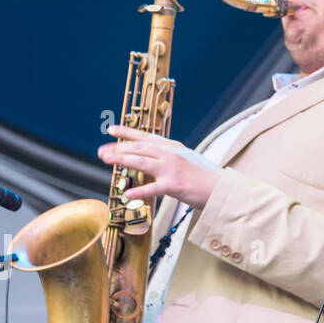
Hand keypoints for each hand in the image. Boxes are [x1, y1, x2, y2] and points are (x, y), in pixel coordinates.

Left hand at [97, 125, 221, 208]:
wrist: (222, 188)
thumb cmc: (206, 176)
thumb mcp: (188, 159)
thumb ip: (171, 157)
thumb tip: (153, 158)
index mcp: (174, 147)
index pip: (147, 136)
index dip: (128, 132)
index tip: (112, 129)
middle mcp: (171, 155)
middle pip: (140, 147)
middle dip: (118, 147)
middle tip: (101, 150)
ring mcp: (172, 169)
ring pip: (141, 161)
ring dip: (121, 159)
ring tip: (106, 159)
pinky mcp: (174, 185)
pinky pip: (152, 188)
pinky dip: (138, 190)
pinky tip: (126, 193)